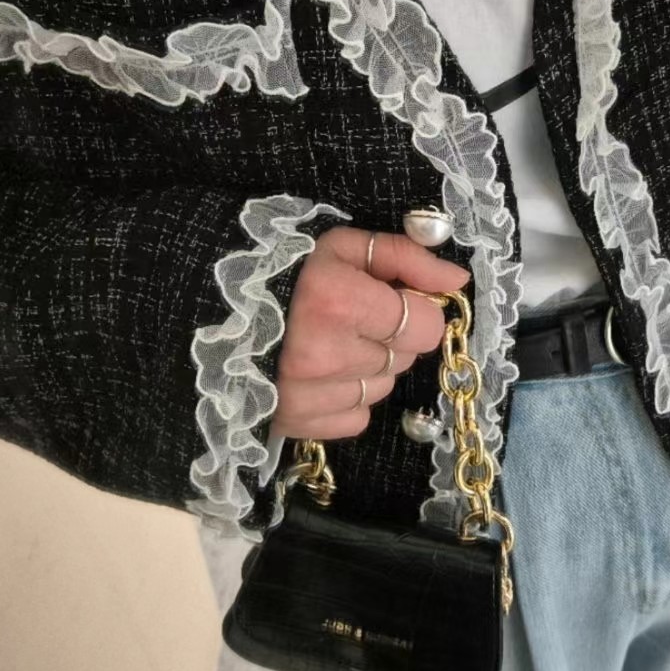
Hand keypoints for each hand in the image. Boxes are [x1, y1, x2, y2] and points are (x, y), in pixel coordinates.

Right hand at [269, 226, 469, 439]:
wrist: (213, 314)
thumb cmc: (284, 272)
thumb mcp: (341, 247)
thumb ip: (405, 257)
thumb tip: (456, 280)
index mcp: (337, 302)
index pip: (424, 326)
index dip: (416, 311)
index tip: (393, 300)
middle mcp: (324, 355)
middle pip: (404, 358)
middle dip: (390, 337)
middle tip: (353, 319)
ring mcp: (308, 396)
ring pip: (382, 389)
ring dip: (369, 368)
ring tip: (332, 344)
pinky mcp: (296, 423)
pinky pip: (355, 418)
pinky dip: (346, 399)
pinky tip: (321, 375)